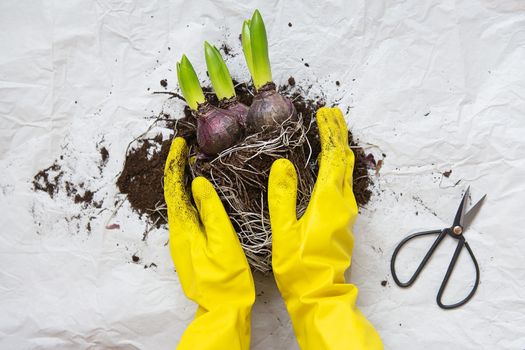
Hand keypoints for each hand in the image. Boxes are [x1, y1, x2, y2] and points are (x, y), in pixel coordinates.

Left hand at [164, 137, 254, 349]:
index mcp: (183, 228)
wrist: (222, 310)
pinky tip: (200, 192)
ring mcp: (182, 241)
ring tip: (194, 162)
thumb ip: (211, 211)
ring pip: (179, 204)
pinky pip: (187, 215)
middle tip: (188, 147)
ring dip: (183, 182)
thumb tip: (198, 182)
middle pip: (172, 194)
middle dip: (177, 168)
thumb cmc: (226, 278)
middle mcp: (177, 233)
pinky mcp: (189, 247)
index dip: (175, 163)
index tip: (180, 142)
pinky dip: (190, 198)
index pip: (173, 188)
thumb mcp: (223, 241)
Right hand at [268, 107, 382, 349]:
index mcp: (328, 201)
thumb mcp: (284, 230)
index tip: (324, 113)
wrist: (320, 295)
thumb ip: (283, 195)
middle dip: (339, 134)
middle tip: (331, 114)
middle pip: (345, 160)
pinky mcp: (345, 221)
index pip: (332, 157)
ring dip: (340, 149)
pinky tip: (331, 166)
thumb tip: (284, 164)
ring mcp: (347, 212)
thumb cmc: (298, 266)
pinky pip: (345, 184)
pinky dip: (339, 166)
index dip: (329, 132)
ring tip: (332, 132)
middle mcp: (343, 203)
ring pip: (347, 172)